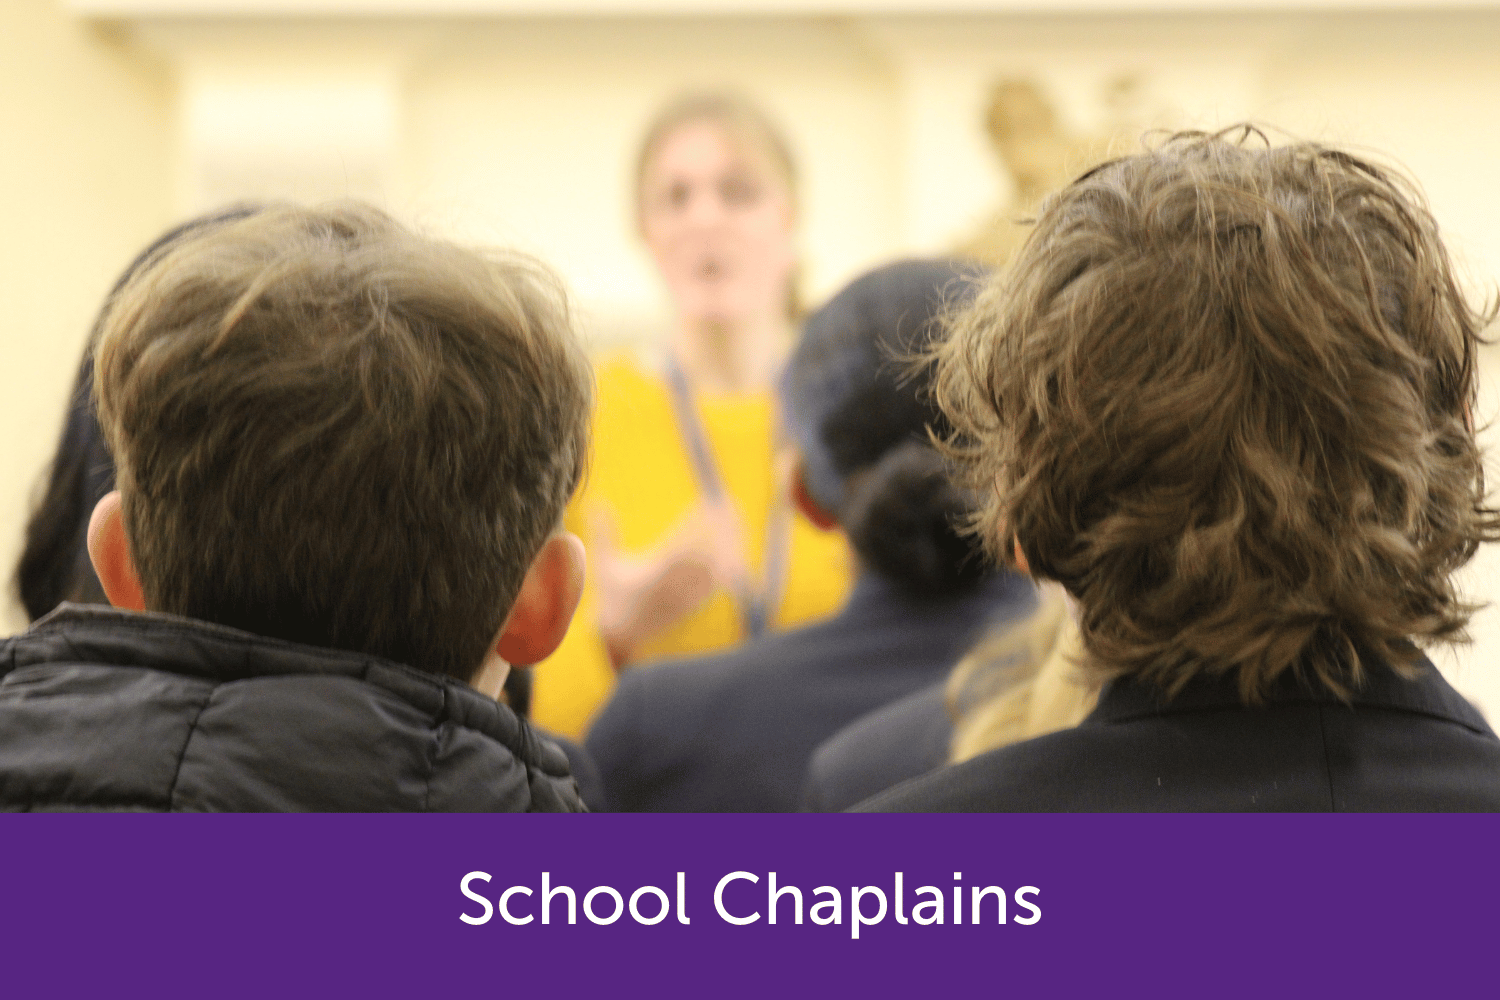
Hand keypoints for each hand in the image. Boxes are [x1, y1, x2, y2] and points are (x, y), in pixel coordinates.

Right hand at [590, 502, 749, 669]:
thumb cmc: (612, 598)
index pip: (679, 549)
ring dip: (728, 543)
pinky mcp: (699, 604)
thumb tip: (596, 503)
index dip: (693, 527)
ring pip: (717, 569)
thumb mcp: (604, 565)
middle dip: (718, 530)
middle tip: (728, 505)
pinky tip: (738, 543)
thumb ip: (603, 533)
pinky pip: (720, 582)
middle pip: (705, 556)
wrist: (622, 638)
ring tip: (736, 518)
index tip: (704, 504)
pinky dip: (730, 563)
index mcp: (653, 576)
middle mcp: (675, 588)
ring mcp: (689, 597)